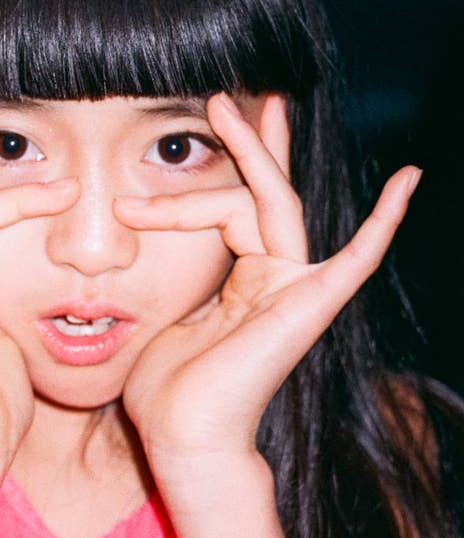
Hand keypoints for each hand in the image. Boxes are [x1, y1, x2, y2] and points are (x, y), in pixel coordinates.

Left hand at [114, 92, 419, 478]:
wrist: (183, 437)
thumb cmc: (166, 392)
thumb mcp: (160, 318)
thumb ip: (173, 280)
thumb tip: (141, 246)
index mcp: (244, 283)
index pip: (224, 214)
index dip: (177, 203)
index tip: (128, 204)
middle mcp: (275, 280)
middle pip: (258, 197)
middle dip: (244, 145)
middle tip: (219, 99)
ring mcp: (296, 290)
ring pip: (277, 205)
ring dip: (254, 154)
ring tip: (228, 105)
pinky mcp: (310, 305)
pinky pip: (355, 257)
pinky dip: (383, 221)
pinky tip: (409, 180)